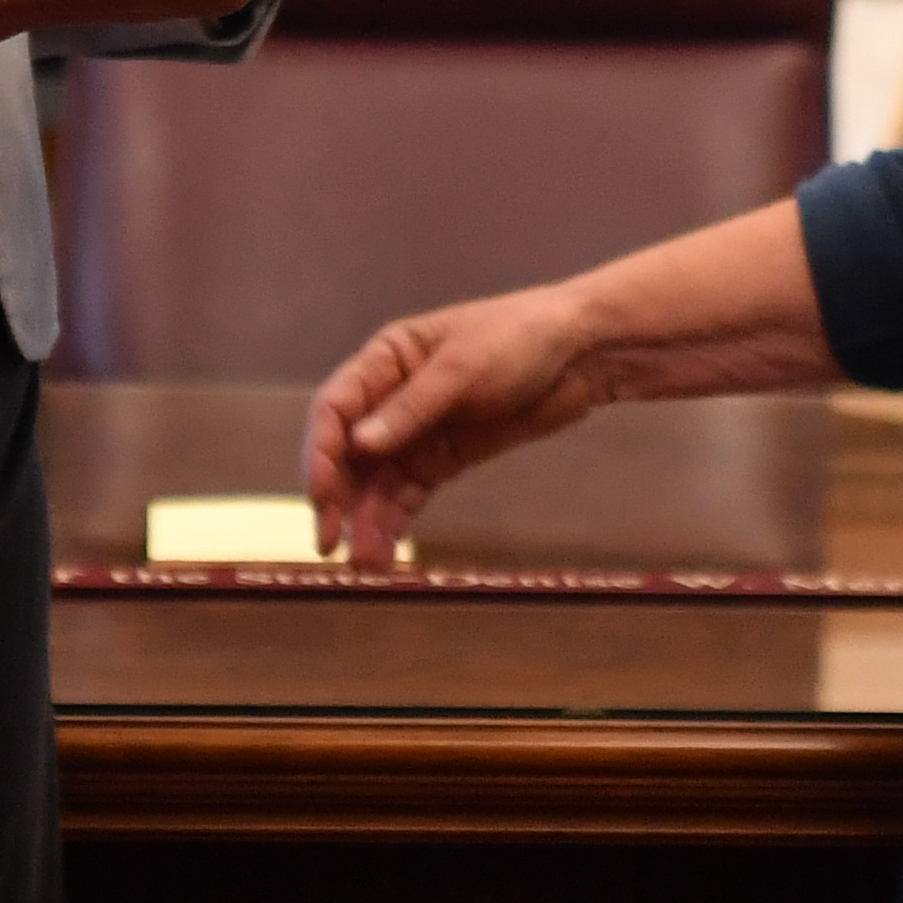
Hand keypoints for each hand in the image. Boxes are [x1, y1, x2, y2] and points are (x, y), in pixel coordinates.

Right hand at [305, 285, 606, 563]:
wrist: (581, 354)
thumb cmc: (518, 339)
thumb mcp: (462, 370)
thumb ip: (410, 410)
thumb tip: (357, 446)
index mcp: (387, 359)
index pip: (336, 408)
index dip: (321, 452)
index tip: (323, 495)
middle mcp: (392, 398)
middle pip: (348, 451)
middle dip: (338, 495)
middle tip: (329, 541)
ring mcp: (419, 432)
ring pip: (378, 481)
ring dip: (366, 520)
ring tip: (365, 564)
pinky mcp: (446, 459)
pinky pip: (409, 494)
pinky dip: (395, 521)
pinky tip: (384, 551)